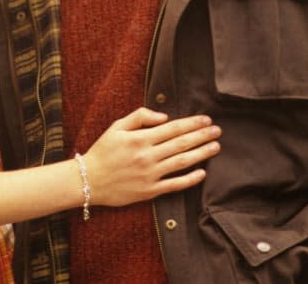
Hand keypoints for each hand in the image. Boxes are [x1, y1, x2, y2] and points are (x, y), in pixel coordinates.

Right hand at [84, 107, 220, 206]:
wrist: (89, 180)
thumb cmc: (103, 150)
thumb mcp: (117, 126)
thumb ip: (140, 116)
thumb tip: (165, 116)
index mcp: (140, 138)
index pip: (173, 128)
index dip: (192, 123)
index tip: (206, 119)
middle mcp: (148, 156)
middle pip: (181, 144)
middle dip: (202, 136)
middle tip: (218, 131)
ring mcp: (150, 175)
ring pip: (181, 163)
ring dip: (201, 154)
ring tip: (215, 147)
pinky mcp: (150, 191)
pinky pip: (174, 185)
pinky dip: (190, 179)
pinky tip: (202, 173)